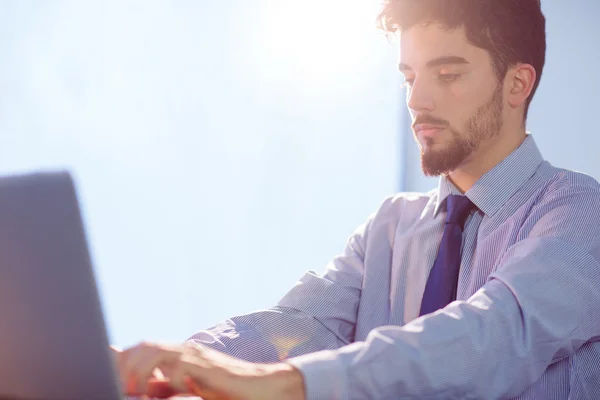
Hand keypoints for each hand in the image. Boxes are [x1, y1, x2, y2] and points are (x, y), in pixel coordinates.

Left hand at [116, 341, 305, 399]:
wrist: (259, 387)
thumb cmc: (224, 389)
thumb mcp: (187, 388)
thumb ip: (163, 385)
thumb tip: (138, 388)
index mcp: (177, 356)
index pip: (142, 349)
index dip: (121, 358)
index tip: (104, 370)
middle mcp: (185, 351)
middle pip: (146, 346)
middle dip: (126, 363)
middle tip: (120, 386)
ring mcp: (196, 357)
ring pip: (158, 351)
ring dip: (141, 369)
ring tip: (134, 389)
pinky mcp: (207, 367)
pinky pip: (181, 367)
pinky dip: (167, 378)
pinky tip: (163, 392)